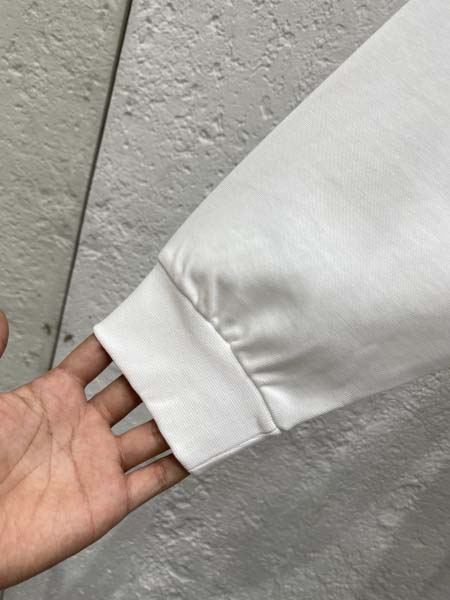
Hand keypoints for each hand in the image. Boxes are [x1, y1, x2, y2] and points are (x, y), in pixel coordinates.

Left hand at [0, 311, 187, 587]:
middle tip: (183, 356)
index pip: (95, 362)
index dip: (119, 344)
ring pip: (152, 434)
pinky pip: (155, 479)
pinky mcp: (109, 500)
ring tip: (203, 394)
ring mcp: (98, 463)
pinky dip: (181, 464)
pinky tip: (198, 446)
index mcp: (52, 400)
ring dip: (177, 416)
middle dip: (158, 375)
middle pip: (133, 394)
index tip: (144, 326)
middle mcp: (81, 428)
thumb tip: (1, 318)